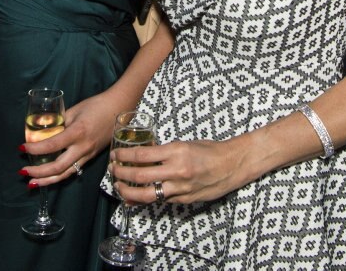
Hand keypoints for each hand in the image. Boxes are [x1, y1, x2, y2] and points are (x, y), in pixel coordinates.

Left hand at [21, 92, 116, 187]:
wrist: (118, 109)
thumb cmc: (96, 105)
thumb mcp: (74, 110)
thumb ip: (59, 122)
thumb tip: (43, 131)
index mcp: (77, 132)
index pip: (52, 145)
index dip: (35, 149)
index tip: (22, 147)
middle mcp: (83, 147)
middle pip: (58, 167)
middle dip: (39, 172)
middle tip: (23, 171)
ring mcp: (88, 155)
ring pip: (66, 173)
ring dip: (48, 180)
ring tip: (32, 183)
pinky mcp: (90, 157)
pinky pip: (73, 170)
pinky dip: (59, 176)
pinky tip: (49, 178)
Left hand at [110, 138, 249, 205]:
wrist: (232, 165)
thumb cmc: (210, 150)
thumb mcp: (185, 144)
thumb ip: (165, 152)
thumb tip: (144, 157)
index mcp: (176, 151)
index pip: (142, 155)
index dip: (125, 157)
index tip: (116, 156)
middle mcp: (177, 170)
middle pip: (140, 176)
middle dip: (121, 175)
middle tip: (112, 171)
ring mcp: (180, 188)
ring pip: (147, 194)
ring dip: (129, 192)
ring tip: (119, 188)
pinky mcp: (184, 200)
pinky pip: (160, 200)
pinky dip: (145, 200)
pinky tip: (135, 198)